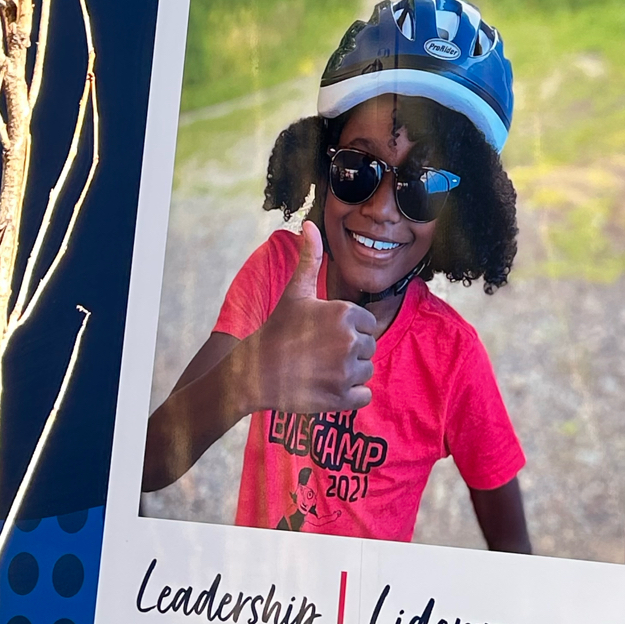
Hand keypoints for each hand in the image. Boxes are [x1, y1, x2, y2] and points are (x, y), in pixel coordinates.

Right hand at [237, 222, 379, 413]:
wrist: (255, 372)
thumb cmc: (278, 329)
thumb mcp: (296, 292)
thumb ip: (311, 258)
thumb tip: (309, 224)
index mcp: (345, 313)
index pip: (367, 323)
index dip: (348, 329)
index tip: (324, 334)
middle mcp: (350, 341)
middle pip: (368, 348)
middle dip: (349, 351)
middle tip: (320, 353)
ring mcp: (346, 372)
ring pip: (366, 372)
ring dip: (349, 373)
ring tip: (321, 369)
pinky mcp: (342, 399)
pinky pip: (363, 396)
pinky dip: (349, 396)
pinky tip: (327, 386)